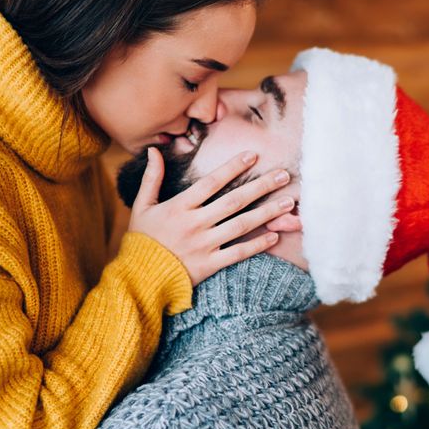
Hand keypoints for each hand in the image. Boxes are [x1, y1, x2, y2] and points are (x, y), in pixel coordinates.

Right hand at [128, 148, 296, 285]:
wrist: (139, 278)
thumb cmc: (142, 239)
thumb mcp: (141, 206)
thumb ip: (151, 178)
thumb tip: (154, 151)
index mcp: (179, 207)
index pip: (211, 183)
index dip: (232, 168)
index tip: (253, 155)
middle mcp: (195, 224)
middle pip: (234, 201)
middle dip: (261, 186)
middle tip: (284, 175)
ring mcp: (204, 245)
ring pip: (241, 225)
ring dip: (268, 213)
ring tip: (289, 203)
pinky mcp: (209, 265)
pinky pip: (238, 253)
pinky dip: (257, 245)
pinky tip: (274, 236)